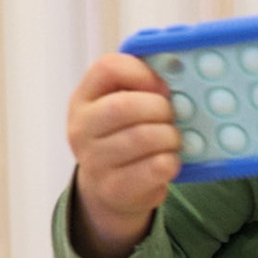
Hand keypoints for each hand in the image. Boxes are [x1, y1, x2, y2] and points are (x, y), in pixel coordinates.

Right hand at [66, 53, 180, 257]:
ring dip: (169, 136)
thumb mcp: (121, 105)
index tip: (160, 86)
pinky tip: (169, 160)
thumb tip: (177, 74)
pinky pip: (154, 167)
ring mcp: (93, 161)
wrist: (108, 189)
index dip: (141, 72)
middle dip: (160, 108)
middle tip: (172, 116)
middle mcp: (81, 129)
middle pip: (124, 106)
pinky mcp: (114, 188)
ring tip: (173, 139)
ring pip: (143, 137)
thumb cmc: (123, 137)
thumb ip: (140, 86)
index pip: (107, 68)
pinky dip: (171, 161)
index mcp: (83, 99)